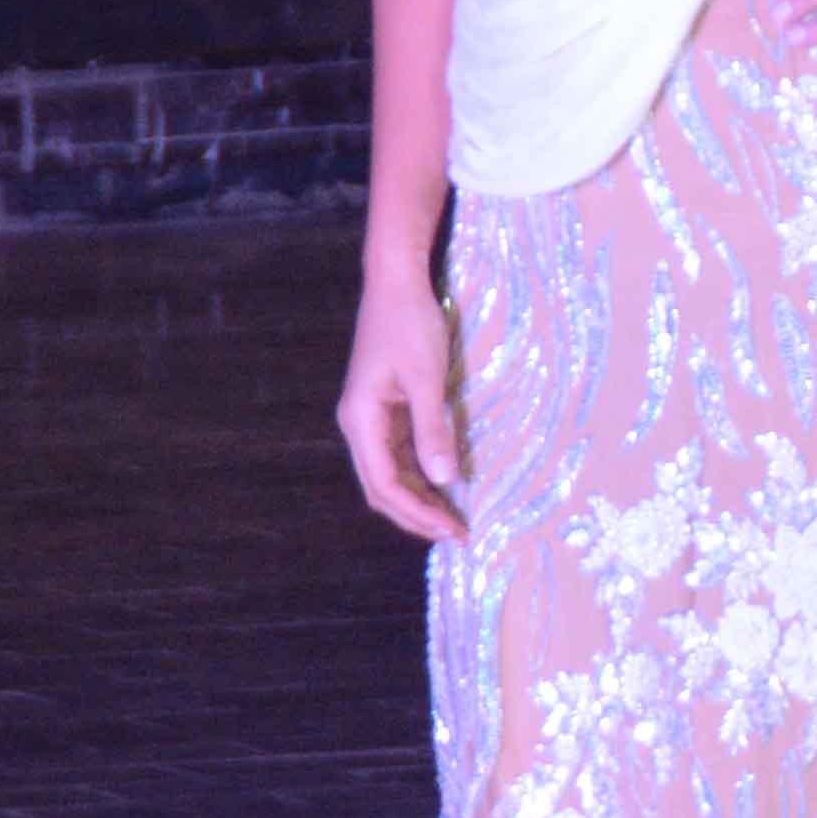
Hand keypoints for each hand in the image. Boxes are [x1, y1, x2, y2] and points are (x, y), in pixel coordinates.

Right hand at [335, 270, 466, 545]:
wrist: (396, 283)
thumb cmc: (410, 324)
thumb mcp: (427, 377)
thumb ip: (433, 429)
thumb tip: (445, 480)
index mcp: (361, 420)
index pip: (385, 484)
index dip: (418, 513)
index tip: (453, 529)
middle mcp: (359, 425)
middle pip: (381, 488)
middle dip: (416, 516)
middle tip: (457, 535)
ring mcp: (370, 418)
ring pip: (389, 474)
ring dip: (418, 499)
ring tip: (453, 519)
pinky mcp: (384, 409)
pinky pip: (398, 455)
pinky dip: (419, 475)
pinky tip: (443, 486)